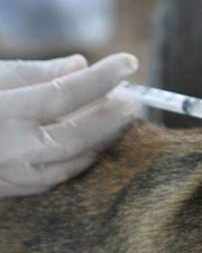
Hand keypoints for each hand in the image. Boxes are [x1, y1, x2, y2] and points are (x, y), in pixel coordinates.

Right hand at [0, 53, 141, 197]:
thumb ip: (35, 73)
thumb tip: (80, 64)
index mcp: (1, 113)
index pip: (66, 92)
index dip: (102, 77)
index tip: (128, 62)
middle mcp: (9, 150)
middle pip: (78, 135)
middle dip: (113, 116)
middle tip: (136, 98)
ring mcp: (9, 175)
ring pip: (73, 162)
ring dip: (102, 140)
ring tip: (122, 119)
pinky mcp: (9, 190)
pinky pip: (56, 178)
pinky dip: (80, 160)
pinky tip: (94, 144)